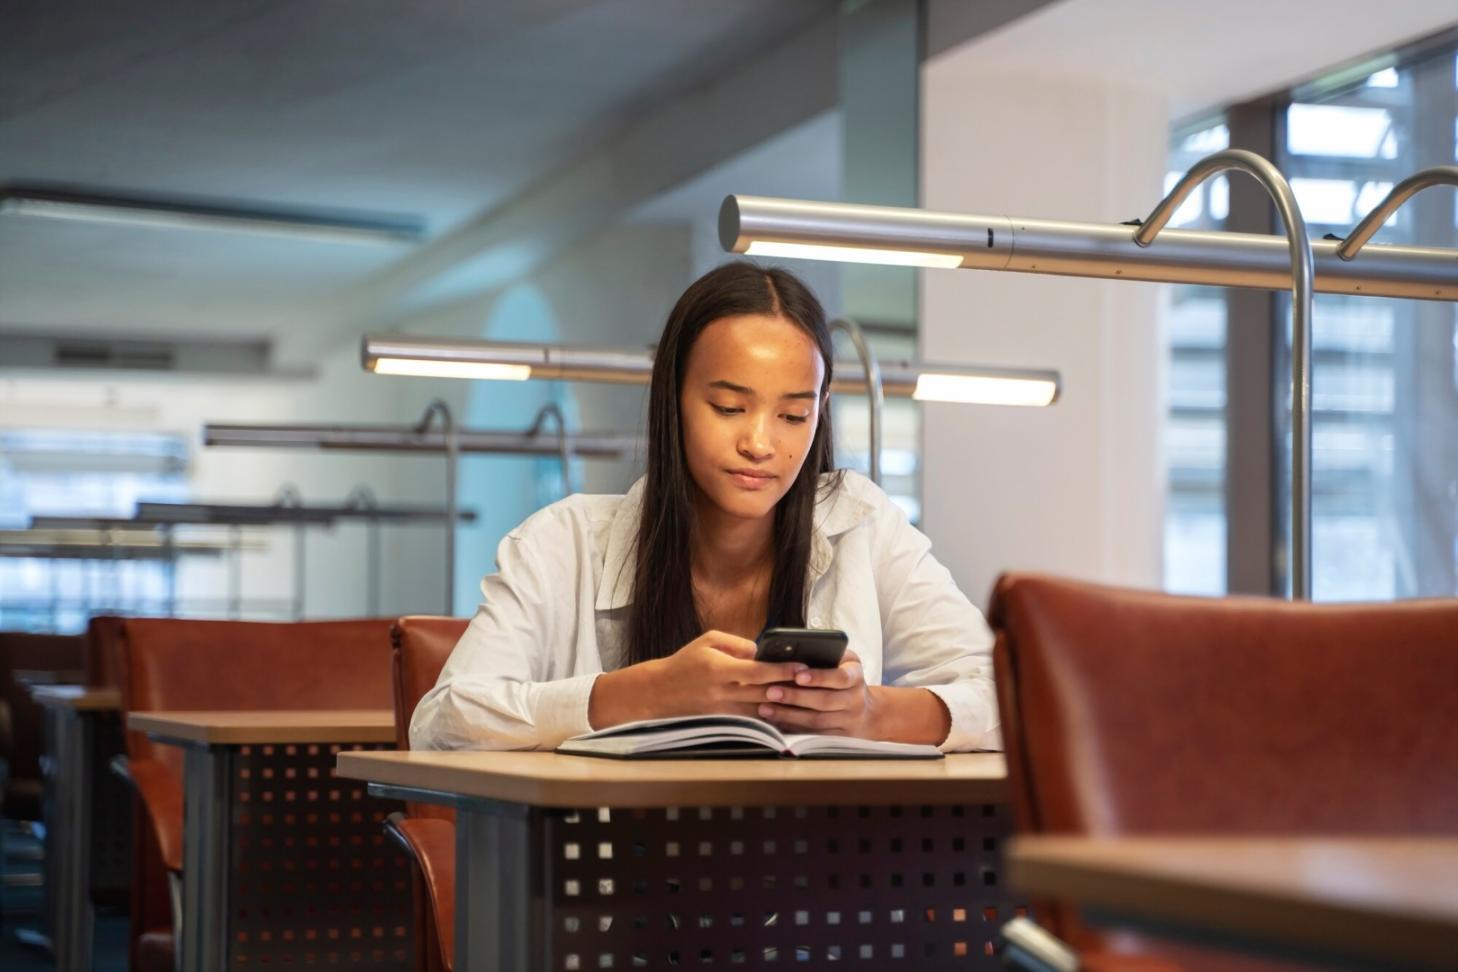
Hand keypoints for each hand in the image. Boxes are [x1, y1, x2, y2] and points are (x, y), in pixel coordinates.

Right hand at [588, 630, 805, 726]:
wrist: (660, 692)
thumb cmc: (687, 662)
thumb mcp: (709, 640)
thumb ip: (738, 644)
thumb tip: (763, 652)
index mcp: (720, 669)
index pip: (758, 671)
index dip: (783, 670)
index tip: (804, 666)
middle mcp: (723, 692)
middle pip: (765, 692)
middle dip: (792, 688)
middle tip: (817, 682)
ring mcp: (724, 711)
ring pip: (763, 710)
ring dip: (786, 705)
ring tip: (810, 698)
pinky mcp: (725, 722)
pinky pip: (754, 720)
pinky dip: (772, 717)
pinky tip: (790, 712)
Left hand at [755, 648, 879, 737]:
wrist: (870, 712)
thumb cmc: (846, 677)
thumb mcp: (844, 661)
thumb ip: (826, 654)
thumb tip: (793, 650)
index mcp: (856, 676)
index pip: (840, 677)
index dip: (819, 677)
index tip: (798, 676)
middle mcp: (856, 700)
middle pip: (824, 701)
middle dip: (795, 697)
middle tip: (771, 691)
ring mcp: (849, 722)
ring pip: (817, 721)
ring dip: (789, 715)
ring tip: (765, 708)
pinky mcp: (840, 739)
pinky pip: (814, 735)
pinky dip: (793, 729)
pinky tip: (775, 722)